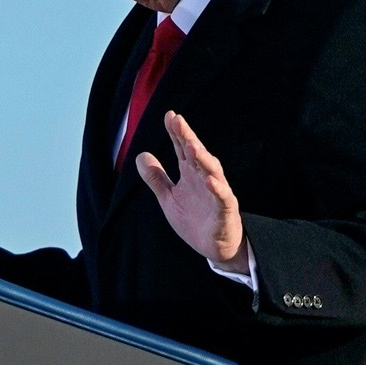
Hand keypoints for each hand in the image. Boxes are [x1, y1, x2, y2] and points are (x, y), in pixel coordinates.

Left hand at [136, 111, 247, 271]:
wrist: (214, 248)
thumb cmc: (195, 219)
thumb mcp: (168, 198)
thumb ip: (156, 178)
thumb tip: (140, 155)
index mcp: (192, 174)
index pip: (183, 149)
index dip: (177, 133)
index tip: (170, 115)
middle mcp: (205, 178)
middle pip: (197, 154)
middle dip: (188, 137)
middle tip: (178, 120)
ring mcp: (217, 192)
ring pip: (212, 171)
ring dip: (202, 157)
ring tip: (191, 144)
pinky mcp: (225, 210)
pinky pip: (222, 197)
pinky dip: (217, 188)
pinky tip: (209, 180)